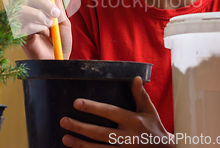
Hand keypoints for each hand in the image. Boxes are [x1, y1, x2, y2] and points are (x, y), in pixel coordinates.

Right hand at [20, 0, 71, 58]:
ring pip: (22, 9)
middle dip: (43, 2)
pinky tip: (42, 33)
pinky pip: (23, 25)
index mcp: (41, 8)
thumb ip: (59, 7)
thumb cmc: (61, 43)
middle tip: (55, 12)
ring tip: (49, 24)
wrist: (58, 61)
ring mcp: (23, 24)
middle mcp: (30, 13)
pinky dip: (35, 26)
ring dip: (38, 14)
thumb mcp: (64, 23)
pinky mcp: (19, 35)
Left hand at [59, 77, 173, 146]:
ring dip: (81, 144)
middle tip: (64, 121)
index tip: (77, 103)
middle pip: (100, 133)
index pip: (109, 112)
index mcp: (133, 121)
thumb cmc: (154, 128)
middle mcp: (127, 137)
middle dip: (80, 127)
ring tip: (66, 138)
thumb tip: (135, 78)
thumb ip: (140, 95)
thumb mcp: (149, 111)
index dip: (92, 108)